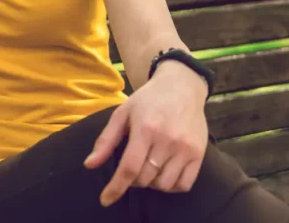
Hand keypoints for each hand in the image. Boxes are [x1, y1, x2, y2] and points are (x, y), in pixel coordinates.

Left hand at [83, 62, 208, 206]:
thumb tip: (89, 165)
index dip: (116, 187)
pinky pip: (184, 184)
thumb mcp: (122, 113)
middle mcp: (167, 140)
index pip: (129, 167)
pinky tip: (163, 174)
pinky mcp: (199, 153)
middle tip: (131, 167)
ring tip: (147, 169)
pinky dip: (170, 186)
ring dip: (151, 183)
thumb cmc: (147, 100)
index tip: (105, 200)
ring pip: (164, 184)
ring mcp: (185, 148)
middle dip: (132, 180)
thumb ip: (106, 140)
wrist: (181, 87)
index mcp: (145, 129)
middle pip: (145, 178)